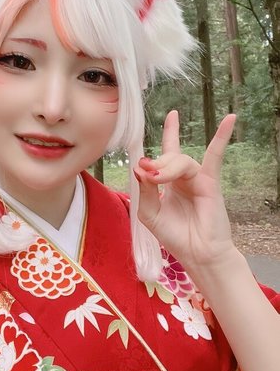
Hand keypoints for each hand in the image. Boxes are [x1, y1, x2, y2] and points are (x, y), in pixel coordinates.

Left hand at [133, 110, 237, 274]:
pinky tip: (229, 120)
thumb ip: (145, 190)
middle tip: (150, 176)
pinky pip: (214, 156)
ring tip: (159, 180)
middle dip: (156, 164)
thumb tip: (140, 167)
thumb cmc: (175, 236)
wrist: (198, 254)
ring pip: (181, 160)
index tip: (172, 115)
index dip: (169, 133)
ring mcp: (197, 178)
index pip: (167, 152)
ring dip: (167, 168)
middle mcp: (183, 177)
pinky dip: (221, 137)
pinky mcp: (210, 183)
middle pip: (169, 156)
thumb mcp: (150, 213)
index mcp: (169, 182)